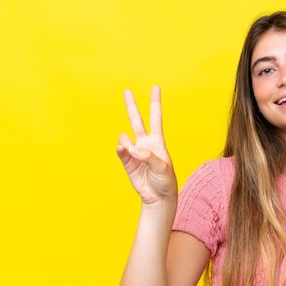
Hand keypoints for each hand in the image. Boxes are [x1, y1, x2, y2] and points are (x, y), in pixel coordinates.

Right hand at [116, 86, 176, 204]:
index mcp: (157, 142)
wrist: (158, 198)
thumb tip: (133, 149)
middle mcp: (145, 144)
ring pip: (125, 137)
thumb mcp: (163, 168)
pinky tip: (124, 150)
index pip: (156, 118)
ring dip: (127, 142)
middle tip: (127, 90)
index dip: (155, 103)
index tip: (155, 87)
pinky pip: (120, 151)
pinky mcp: (126, 162)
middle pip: (137, 120)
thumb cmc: (166, 182)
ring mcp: (134, 152)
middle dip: (132, 106)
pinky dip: (121, 149)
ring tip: (134, 153)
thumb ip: (148, 157)